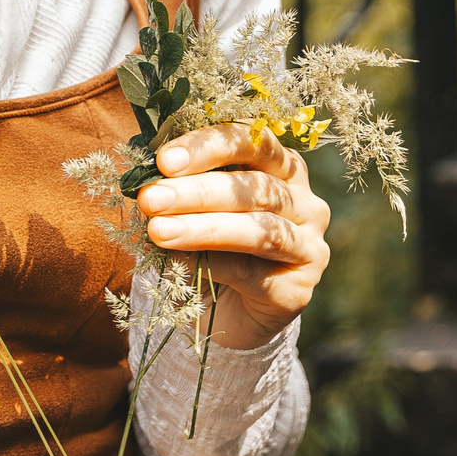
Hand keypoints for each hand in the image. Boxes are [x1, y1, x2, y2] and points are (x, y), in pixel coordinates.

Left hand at [136, 125, 331, 348]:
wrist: (228, 313)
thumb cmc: (211, 247)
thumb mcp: (197, 209)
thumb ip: (183, 189)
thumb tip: (148, 183)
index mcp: (281, 166)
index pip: (252, 142)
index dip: (209, 147)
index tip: (164, 161)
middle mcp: (305, 202)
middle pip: (257, 187)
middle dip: (199, 191)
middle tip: (151, 198)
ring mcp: (309, 246)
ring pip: (260, 230)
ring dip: (205, 229)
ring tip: (158, 231)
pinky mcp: (298, 289)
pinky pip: (253, 273)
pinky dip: (212, 266)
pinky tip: (180, 262)